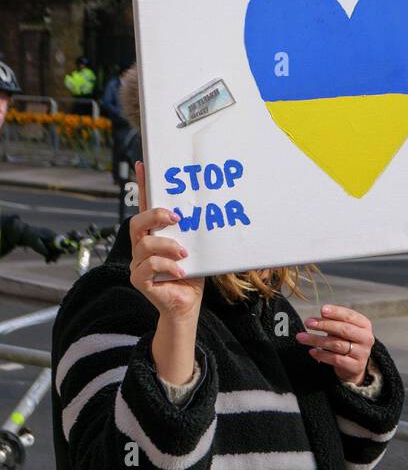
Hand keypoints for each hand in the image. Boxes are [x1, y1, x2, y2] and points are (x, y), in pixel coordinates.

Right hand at [129, 161, 203, 321]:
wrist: (188, 304)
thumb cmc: (192, 272)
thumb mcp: (195, 246)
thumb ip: (193, 230)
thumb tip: (210, 208)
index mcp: (154, 234)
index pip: (145, 206)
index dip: (142, 185)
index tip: (143, 164)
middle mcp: (141, 246)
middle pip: (136, 221)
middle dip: (155, 215)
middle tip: (176, 218)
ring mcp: (138, 263)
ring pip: (144, 244)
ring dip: (168, 246)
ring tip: (184, 253)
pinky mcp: (139, 280)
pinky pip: (148, 266)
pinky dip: (167, 266)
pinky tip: (180, 271)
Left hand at [296, 304, 373, 385]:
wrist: (355, 366)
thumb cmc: (346, 341)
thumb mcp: (343, 329)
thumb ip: (334, 321)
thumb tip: (322, 313)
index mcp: (365, 325)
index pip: (349, 316)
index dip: (336, 312)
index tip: (322, 310)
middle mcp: (366, 338)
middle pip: (343, 329)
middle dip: (324, 325)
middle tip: (308, 323)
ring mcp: (362, 353)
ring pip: (337, 344)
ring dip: (317, 340)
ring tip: (302, 337)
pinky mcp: (355, 367)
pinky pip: (335, 359)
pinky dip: (321, 354)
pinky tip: (312, 351)